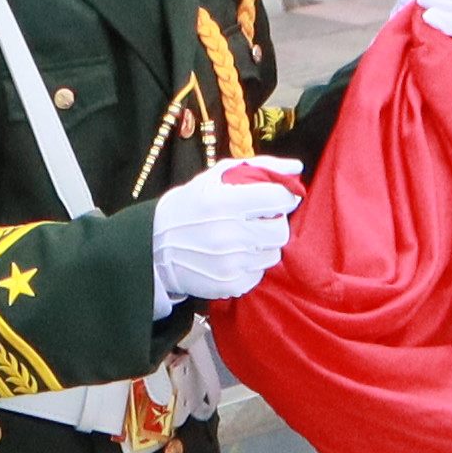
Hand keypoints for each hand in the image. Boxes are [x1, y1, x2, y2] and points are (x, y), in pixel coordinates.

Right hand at [146, 156, 301, 305]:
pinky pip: (258, 275)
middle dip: (274, 224)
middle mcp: (229, 234)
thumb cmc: (189, 205)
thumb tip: (297, 168)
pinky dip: (251, 266)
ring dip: (263, 246)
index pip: (279, 198)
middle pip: (281, 231)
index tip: (277, 198)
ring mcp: (229, 263)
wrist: (154, 246)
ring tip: (242, 239)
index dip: (284, 197)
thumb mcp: (215, 177)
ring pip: (272, 255)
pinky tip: (234, 256)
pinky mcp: (229, 284)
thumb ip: (259, 167)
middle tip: (259, 220)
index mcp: (225, 202)